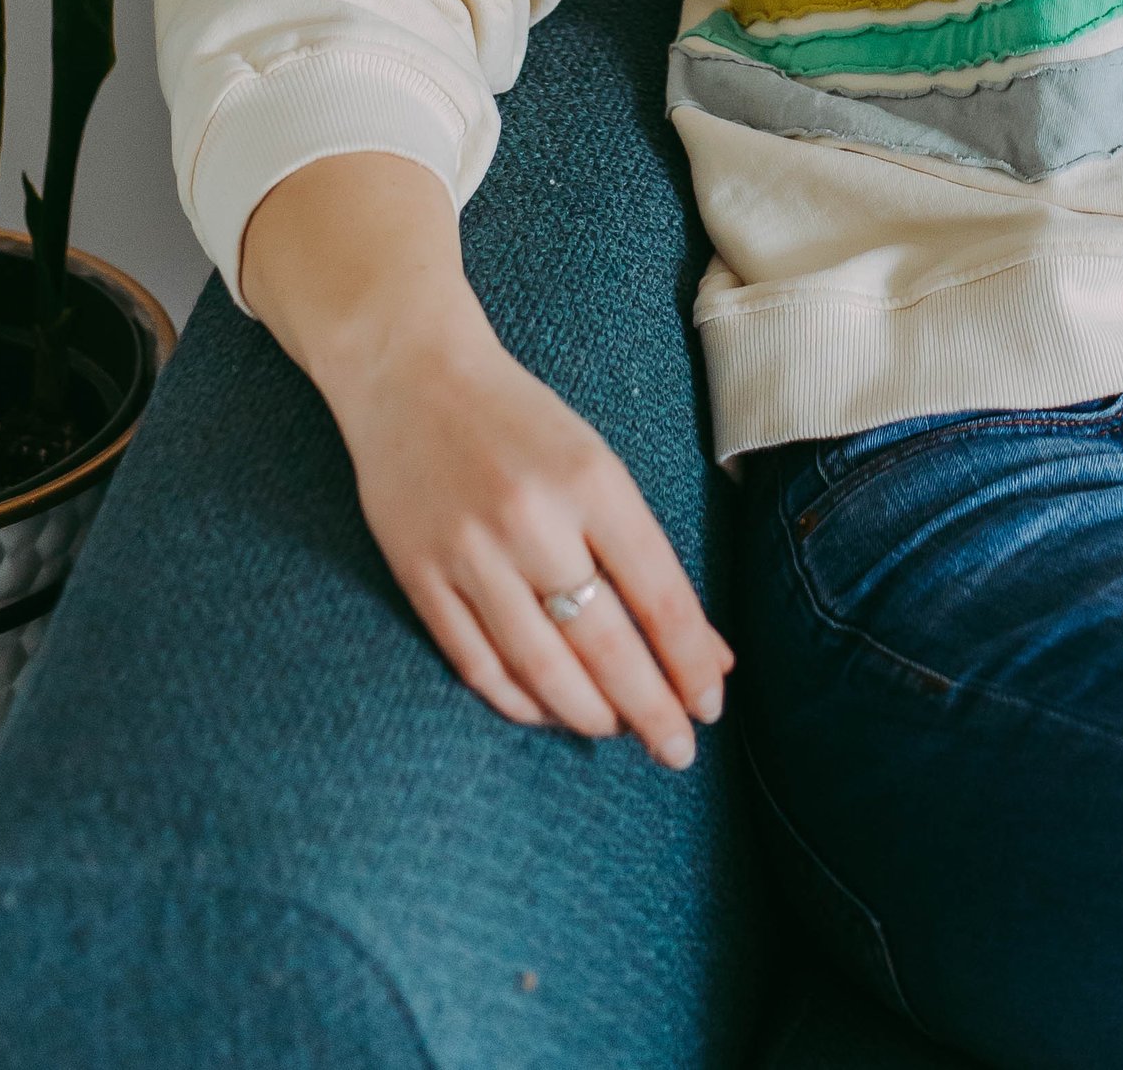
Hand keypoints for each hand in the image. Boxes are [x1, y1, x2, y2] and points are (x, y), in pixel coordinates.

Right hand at [241, 153, 732, 763]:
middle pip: (604, 641)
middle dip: (650, 707)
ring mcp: (469, 551)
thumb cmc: (520, 421)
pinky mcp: (419, 574)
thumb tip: (705, 648)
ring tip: (618, 730)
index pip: (657, 592)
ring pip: (541, 666)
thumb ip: (643, 552)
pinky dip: (520, 701)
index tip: (712, 705)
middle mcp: (532, 518)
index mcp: (590, 479)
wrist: (410, 374)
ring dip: (588, 713)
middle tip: (678, 750)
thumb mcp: (594, 463)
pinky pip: (477, 664)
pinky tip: (550, 712)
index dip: (688, 659)